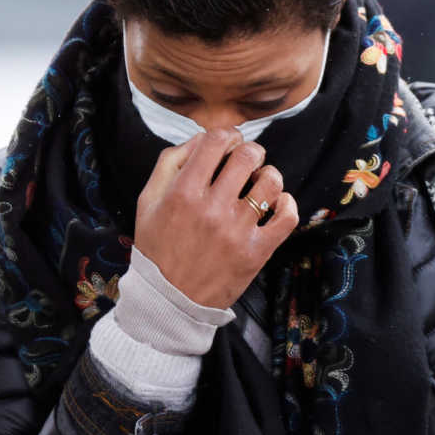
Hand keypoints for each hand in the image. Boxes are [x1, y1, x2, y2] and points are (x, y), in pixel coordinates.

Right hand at [134, 129, 298, 308]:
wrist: (168, 298)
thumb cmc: (156, 247)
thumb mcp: (147, 201)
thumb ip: (169, 164)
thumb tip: (199, 140)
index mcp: (182, 193)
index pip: (215, 142)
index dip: (226, 135)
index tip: (228, 143)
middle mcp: (211, 208)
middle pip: (247, 156)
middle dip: (250, 151)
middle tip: (246, 160)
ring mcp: (237, 230)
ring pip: (271, 182)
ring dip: (268, 175)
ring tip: (259, 183)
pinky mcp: (256, 251)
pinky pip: (287, 216)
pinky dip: (287, 203)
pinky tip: (276, 203)